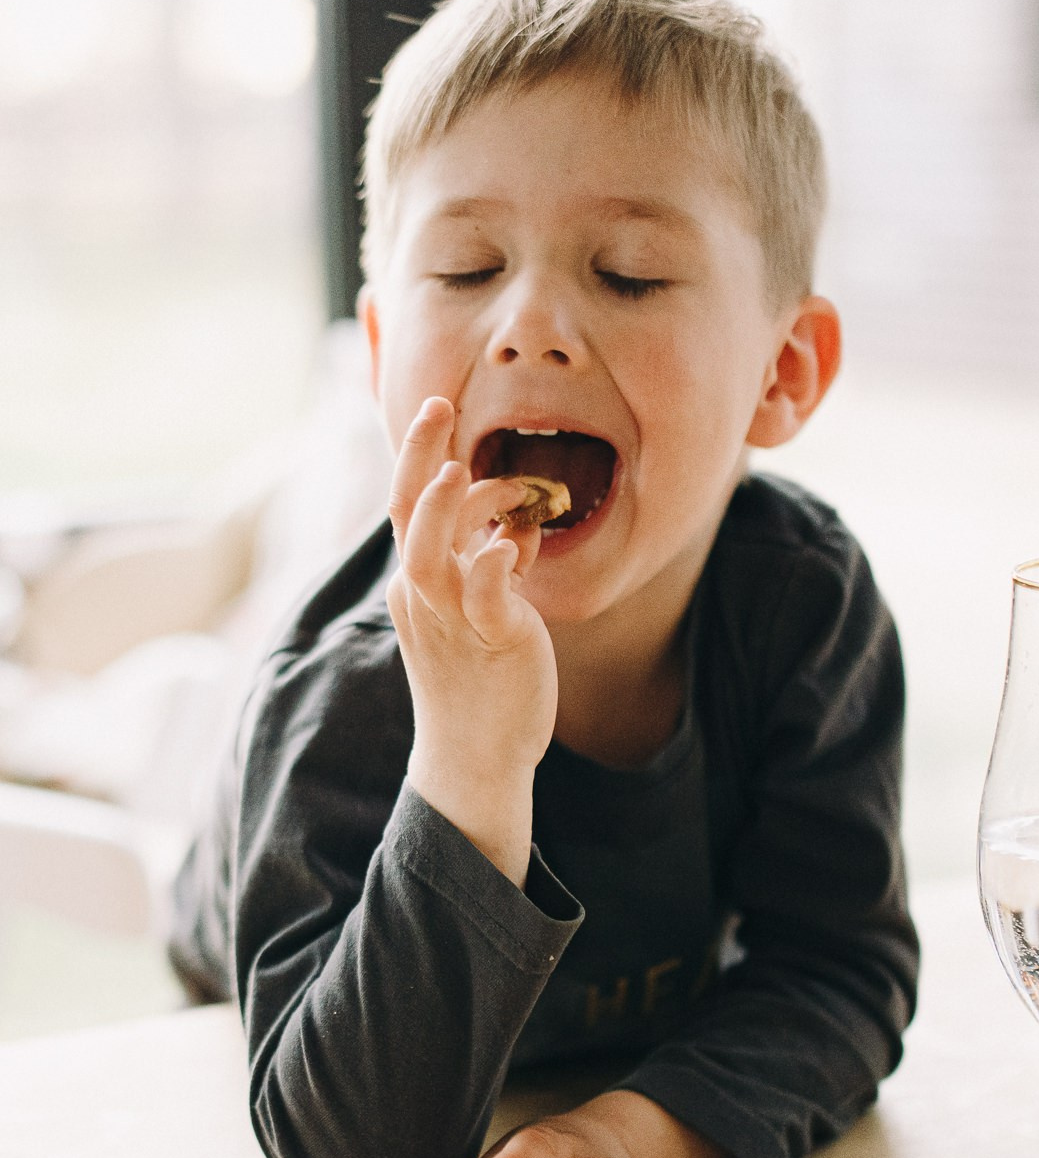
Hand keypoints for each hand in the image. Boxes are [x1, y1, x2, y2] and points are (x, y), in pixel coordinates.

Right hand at [387, 396, 557, 882]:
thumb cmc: (479, 679)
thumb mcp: (477, 608)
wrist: (475, 753)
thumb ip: (489, 562)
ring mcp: (452, 620)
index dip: (417, 455)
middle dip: (417, 457)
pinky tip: (511, 546)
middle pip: (407, 515)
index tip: (436, 408)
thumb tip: (513, 528)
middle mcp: (424, 595)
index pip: (408, 506)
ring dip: (444, 509)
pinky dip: (491, 567)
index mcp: (418, 582)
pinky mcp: (491, 643)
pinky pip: (483, 599)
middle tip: (436, 404)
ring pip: (429, 555)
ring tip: (457, 467)